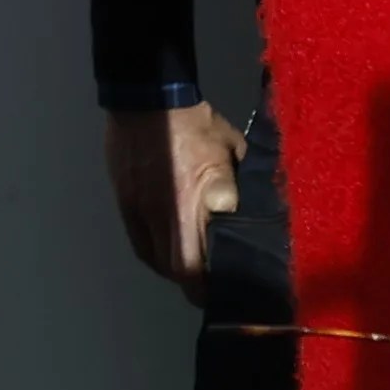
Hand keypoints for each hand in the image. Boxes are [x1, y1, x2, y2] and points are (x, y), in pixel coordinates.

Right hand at [100, 101, 244, 294]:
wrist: (149, 101)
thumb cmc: (198, 125)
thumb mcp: (236, 150)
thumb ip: (248, 184)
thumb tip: (263, 209)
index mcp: (203, 201)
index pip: (212, 260)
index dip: (222, 281)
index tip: (236, 288)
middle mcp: (171, 216)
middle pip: (183, 272)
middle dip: (200, 287)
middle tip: (215, 286)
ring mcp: (144, 214)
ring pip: (160, 264)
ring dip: (178, 274)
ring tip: (194, 273)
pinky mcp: (126, 208)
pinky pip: (141, 248)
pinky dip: (157, 259)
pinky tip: (167, 257)